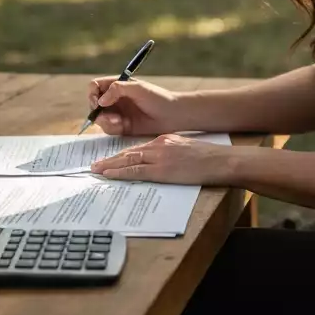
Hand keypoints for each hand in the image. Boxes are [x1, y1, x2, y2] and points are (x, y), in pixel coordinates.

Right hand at [87, 77, 183, 135]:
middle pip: (94, 104)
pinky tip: (122, 126)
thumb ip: (117, 89)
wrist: (173, 115)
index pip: (95, 87)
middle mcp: (115, 99)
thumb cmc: (158, 97)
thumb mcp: (138, 88)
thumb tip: (100, 100)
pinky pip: (109, 129)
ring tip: (118, 121)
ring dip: (105, 120)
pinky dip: (112, 128)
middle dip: (97, 111)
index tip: (97, 101)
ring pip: (100, 118)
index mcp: (117, 86)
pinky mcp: (122, 127)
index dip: (92, 94)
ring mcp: (118, 113)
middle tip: (104, 115)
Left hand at [90, 133, 240, 185]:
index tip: (111, 159)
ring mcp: (159, 157)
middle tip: (95, 165)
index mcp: (164, 140)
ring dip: (109, 166)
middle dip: (111, 159)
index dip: (122, 154)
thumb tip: (159, 163)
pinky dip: (119, 172)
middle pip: (128, 152)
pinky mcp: (161, 170)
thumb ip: (169, 152)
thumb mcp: (184, 148)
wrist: (219, 160)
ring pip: (127, 160)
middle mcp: (158, 145)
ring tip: (96, 170)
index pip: (138, 147)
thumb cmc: (207, 158)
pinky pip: (134, 171)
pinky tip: (109, 175)